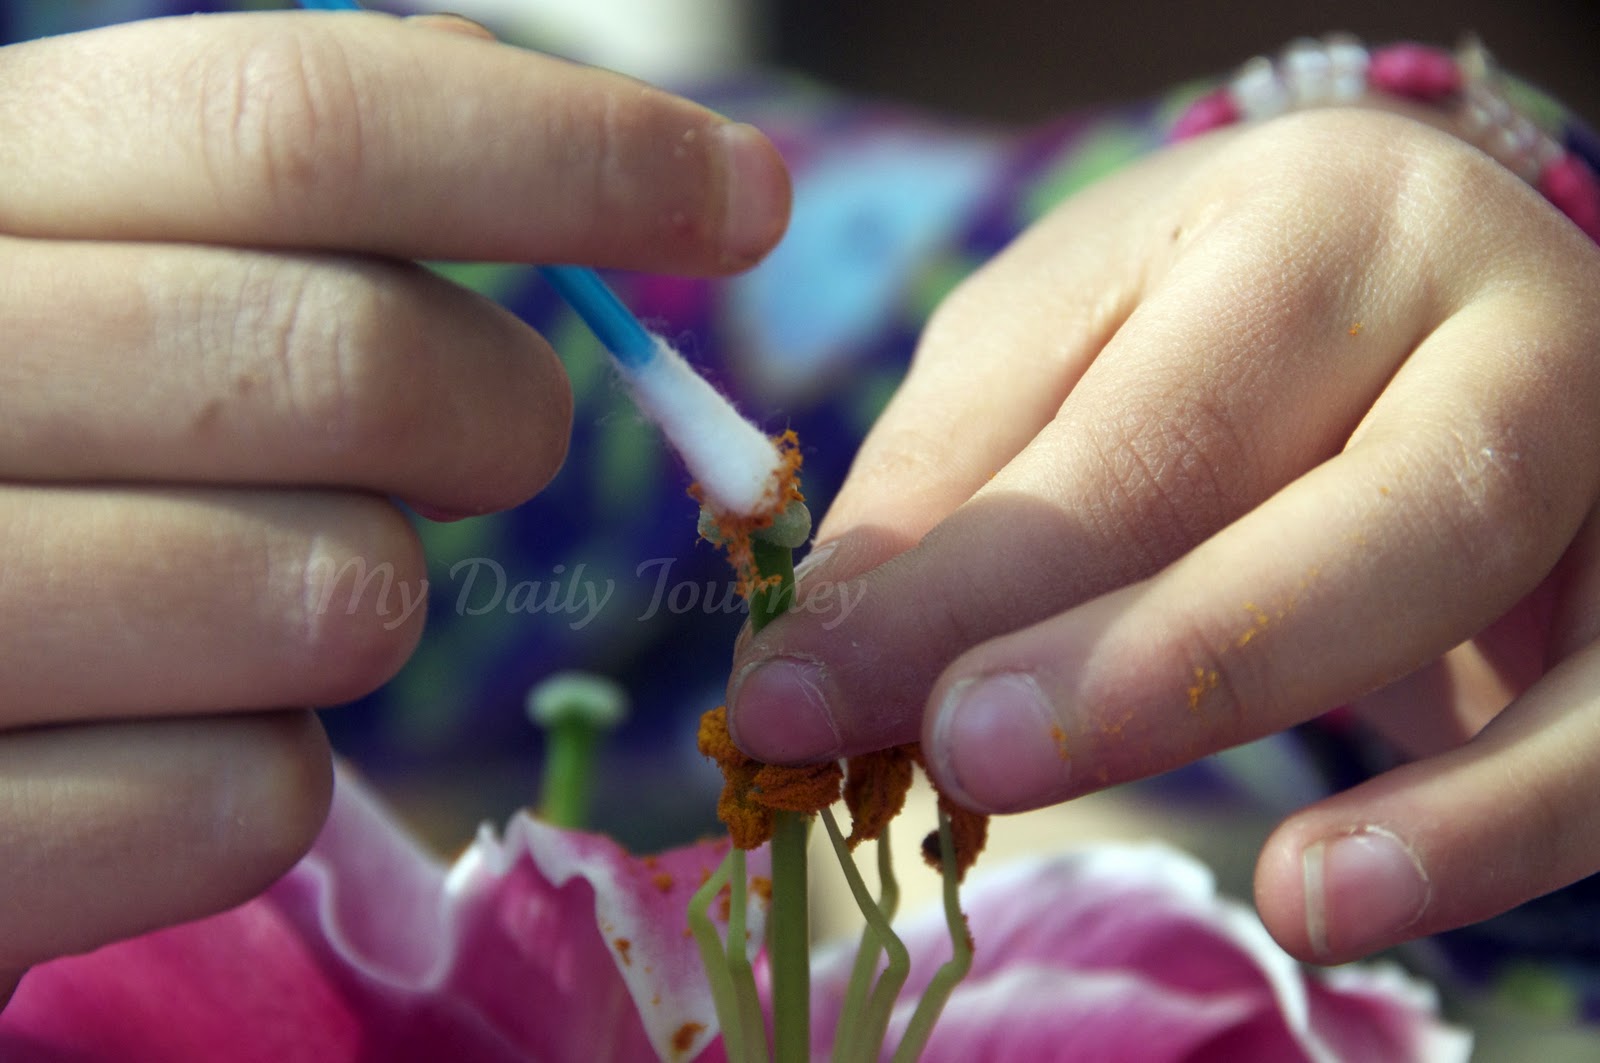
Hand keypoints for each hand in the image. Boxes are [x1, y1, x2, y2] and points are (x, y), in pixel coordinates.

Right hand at [0, 9, 788, 985]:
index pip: (296, 115)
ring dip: (357, 600)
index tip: (742, 194)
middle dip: (497, 411)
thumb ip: (266, 204)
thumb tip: (570, 149)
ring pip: (335, 594)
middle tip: (495, 439)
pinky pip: (253, 801)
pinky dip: (265, 776)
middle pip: (355, 362)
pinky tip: (159, 737)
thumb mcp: (73, 266)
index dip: (562, 148)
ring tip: (249, 591)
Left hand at [726, 105, 1599, 963]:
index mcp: (1300, 222)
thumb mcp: (1062, 350)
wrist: (1437, 291)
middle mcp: (1477, 300)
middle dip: (1141, 655)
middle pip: (1329, 493)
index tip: (787, 706)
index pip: (1123, 436)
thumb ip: (953, 483)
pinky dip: (1498, 823)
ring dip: (1331, 738)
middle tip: (956, 753)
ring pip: (1467, 571)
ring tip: (1221, 874)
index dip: (946, 589)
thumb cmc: (1212, 328)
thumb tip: (823, 654)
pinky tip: (1338, 896)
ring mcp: (1596, 424)